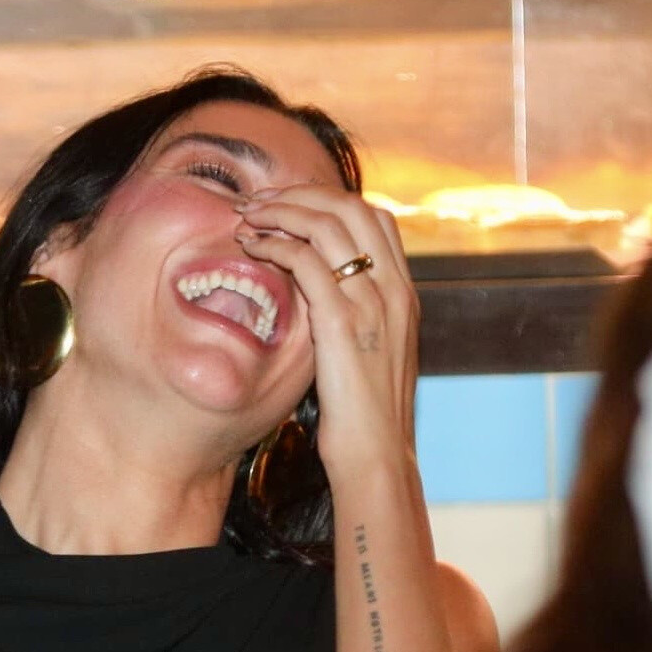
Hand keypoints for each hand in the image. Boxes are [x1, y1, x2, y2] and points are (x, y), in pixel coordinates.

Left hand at [233, 187, 418, 480]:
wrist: (377, 457)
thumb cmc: (366, 419)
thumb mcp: (368, 357)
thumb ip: (354, 320)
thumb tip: (320, 301)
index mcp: (403, 294)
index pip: (376, 218)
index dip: (330, 200)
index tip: (290, 206)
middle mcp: (394, 290)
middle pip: (352, 206)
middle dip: (301, 194)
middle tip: (259, 202)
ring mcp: (372, 303)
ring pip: (329, 223)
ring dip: (282, 211)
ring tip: (248, 217)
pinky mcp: (342, 322)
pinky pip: (307, 260)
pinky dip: (276, 244)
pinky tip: (252, 248)